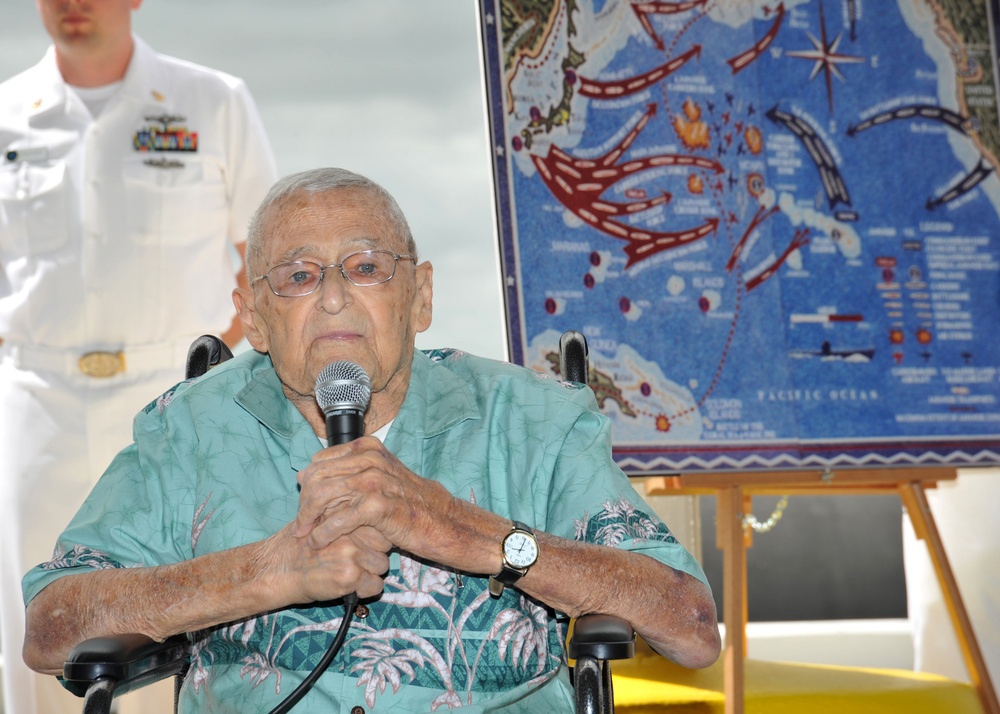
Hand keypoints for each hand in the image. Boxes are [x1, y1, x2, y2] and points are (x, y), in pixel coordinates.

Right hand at [265, 522, 391, 602]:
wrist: (277, 570)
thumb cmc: (298, 546)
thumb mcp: (320, 521)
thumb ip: (345, 519)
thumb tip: (375, 517)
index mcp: (346, 515)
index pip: (380, 524)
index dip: (375, 536)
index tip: (365, 543)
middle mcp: (351, 532)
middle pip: (386, 545)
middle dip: (374, 554)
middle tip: (355, 560)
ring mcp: (352, 554)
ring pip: (382, 566)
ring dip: (370, 572)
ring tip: (349, 572)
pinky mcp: (349, 576)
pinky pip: (376, 586)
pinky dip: (365, 590)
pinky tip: (348, 586)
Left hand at [292, 436, 447, 553]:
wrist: (439, 520)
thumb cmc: (406, 502)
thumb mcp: (376, 478)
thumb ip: (343, 473)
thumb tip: (302, 473)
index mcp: (366, 448)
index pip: (318, 462)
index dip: (308, 485)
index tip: (305, 506)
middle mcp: (369, 459)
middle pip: (316, 477)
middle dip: (303, 502)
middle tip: (301, 523)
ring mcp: (374, 480)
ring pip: (322, 495)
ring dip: (308, 518)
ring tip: (304, 534)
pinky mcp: (377, 505)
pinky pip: (338, 518)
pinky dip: (323, 532)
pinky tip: (318, 542)